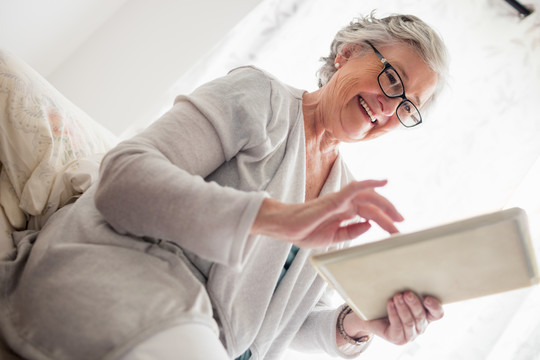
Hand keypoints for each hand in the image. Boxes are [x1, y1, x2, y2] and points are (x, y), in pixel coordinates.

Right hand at [251, 180, 402, 247]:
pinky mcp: (334, 199)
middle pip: (372, 203)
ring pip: (368, 196)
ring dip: (385, 204)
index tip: (396, 230)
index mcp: (344, 212)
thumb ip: (351, 232)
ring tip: (398, 215)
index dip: (384, 220)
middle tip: (402, 223)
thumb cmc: (304, 231)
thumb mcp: (333, 237)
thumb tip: (369, 226)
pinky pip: (354, 187)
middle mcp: (344, 203)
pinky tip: (383, 182)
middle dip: (389, 212)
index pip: (369, 213)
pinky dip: (370, 182)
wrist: (284, 228)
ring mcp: (339, 199)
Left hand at [342, 292, 443, 345]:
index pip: (437, 314)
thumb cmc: (388, 300)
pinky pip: (398, 326)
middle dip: (414, 304)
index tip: (428, 298)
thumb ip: (407, 283)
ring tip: (396, 297)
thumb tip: (406, 262)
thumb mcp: (400, 291)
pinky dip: (394, 314)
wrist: (370, 316)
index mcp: (426, 315)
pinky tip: (390, 304)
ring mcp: (410, 334)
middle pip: (421, 316)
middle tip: (406, 293)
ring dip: (403, 308)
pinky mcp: (398, 338)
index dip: (435, 307)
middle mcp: (420, 326)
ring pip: (410, 322)